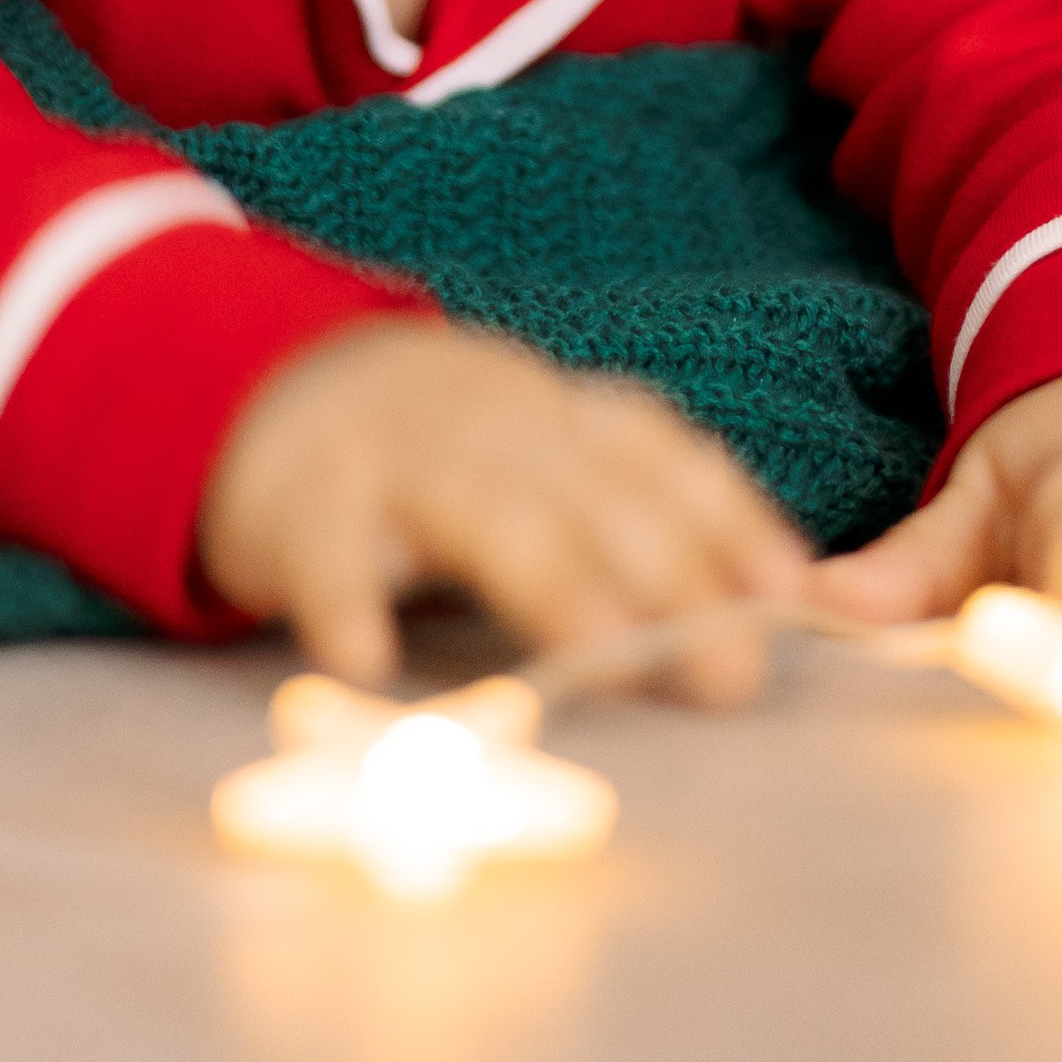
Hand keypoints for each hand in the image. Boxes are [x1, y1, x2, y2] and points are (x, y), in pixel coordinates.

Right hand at [199, 318, 810, 703]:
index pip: (657, 453)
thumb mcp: (541, 466)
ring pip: (480, 506)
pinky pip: (324, 552)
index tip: (794, 593)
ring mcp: (393, 457)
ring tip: (603, 653)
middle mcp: (488, 423)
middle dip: (669, 574)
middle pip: (588, 487)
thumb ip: (638, 527)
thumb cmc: (441, 459)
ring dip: (548, 578)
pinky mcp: (301, 505)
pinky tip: (369, 661)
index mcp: (555, 416)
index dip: (728, 518)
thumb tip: (783, 612)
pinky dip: (345, 601)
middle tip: (733, 671)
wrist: (267, 391)